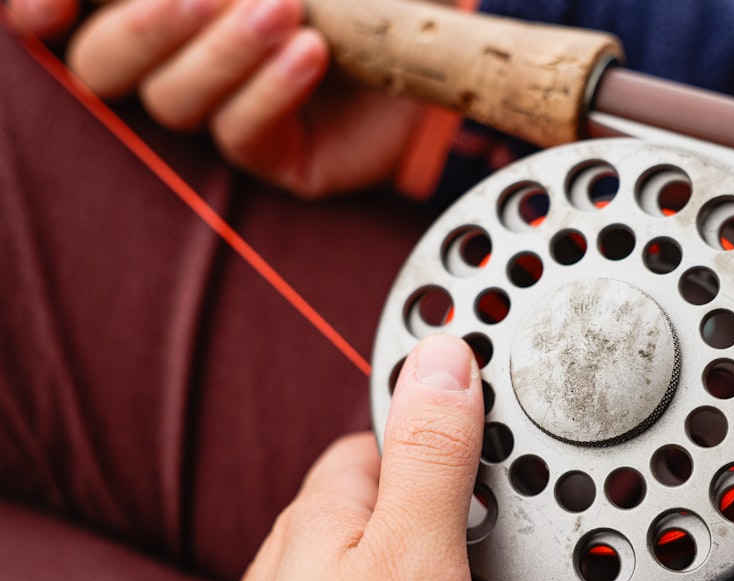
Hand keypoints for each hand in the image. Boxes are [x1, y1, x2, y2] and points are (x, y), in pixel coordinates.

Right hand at [7, 0, 438, 197]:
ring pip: (175, 101)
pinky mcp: (271, 155)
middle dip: (142, 26)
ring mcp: (220, 112)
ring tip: (281, 8)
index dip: (40, 8)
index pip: (70, 17)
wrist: (436, 20)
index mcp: (162, 8)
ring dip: (221, 51)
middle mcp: (175, 60)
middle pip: (103, 65)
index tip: (45, 4)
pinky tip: (310, 53)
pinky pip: (244, 135)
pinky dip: (271, 91)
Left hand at [208, 334, 483, 580]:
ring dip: (455, 569)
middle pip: (394, 505)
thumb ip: (432, 452)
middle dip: (456, 507)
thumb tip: (442, 354)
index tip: (487, 434)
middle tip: (513, 522)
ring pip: (401, 570)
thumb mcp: (415, 550)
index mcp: (322, 515)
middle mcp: (305, 562)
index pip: (380, 439)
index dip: (437, 429)